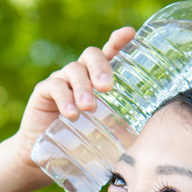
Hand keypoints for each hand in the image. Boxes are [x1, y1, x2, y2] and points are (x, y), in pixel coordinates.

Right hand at [10, 26, 136, 168]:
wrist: (44, 158)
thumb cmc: (80, 141)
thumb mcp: (104, 132)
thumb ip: (121, 126)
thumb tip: (149, 132)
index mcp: (96, 78)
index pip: (109, 53)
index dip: (118, 41)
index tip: (129, 34)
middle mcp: (79, 74)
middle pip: (91, 55)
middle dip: (101, 67)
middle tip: (107, 87)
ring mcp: (61, 80)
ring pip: (74, 70)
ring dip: (83, 88)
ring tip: (89, 107)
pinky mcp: (43, 92)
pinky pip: (54, 86)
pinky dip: (64, 98)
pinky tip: (72, 114)